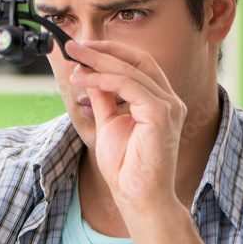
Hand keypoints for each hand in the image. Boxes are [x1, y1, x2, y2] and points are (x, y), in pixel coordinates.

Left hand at [66, 40, 185, 211]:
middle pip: (136, 60)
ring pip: (131, 70)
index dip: (110, 52)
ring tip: (74, 61)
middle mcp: (168, 100)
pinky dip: (103, 80)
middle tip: (74, 45)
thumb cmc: (126, 168)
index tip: (82, 49)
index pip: (137, 64)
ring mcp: (168, 106)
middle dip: (103, 50)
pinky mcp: (161, 114)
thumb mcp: (108, 124)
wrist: (138, 197)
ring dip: (98, 63)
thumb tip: (89, 76)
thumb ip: (103, 99)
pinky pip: (128, 86)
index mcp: (159, 101)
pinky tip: (83, 79)